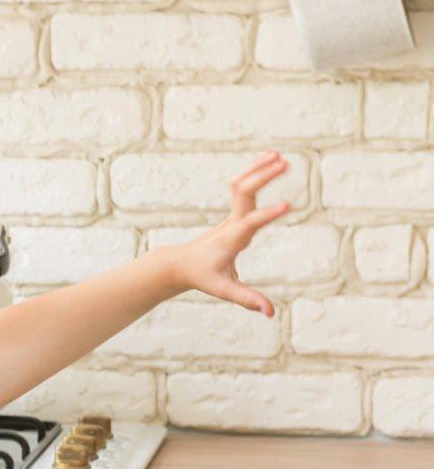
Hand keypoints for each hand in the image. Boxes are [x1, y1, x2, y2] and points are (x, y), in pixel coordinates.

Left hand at [165, 150, 293, 315]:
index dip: (267, 214)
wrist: (180, 264)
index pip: (250, 223)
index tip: (288, 204)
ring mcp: (231, 215)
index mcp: (232, 239)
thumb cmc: (202, 277)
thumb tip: (271, 313)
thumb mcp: (224, 290)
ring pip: (241, 184)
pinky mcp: (233, 212)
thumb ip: (246, 299)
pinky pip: (242, 186)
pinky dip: (255, 172)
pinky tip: (269, 159)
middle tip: (285, 163)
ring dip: (258, 168)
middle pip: (244, 193)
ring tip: (278, 154)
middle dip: (262, 177)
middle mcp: (231, 222)